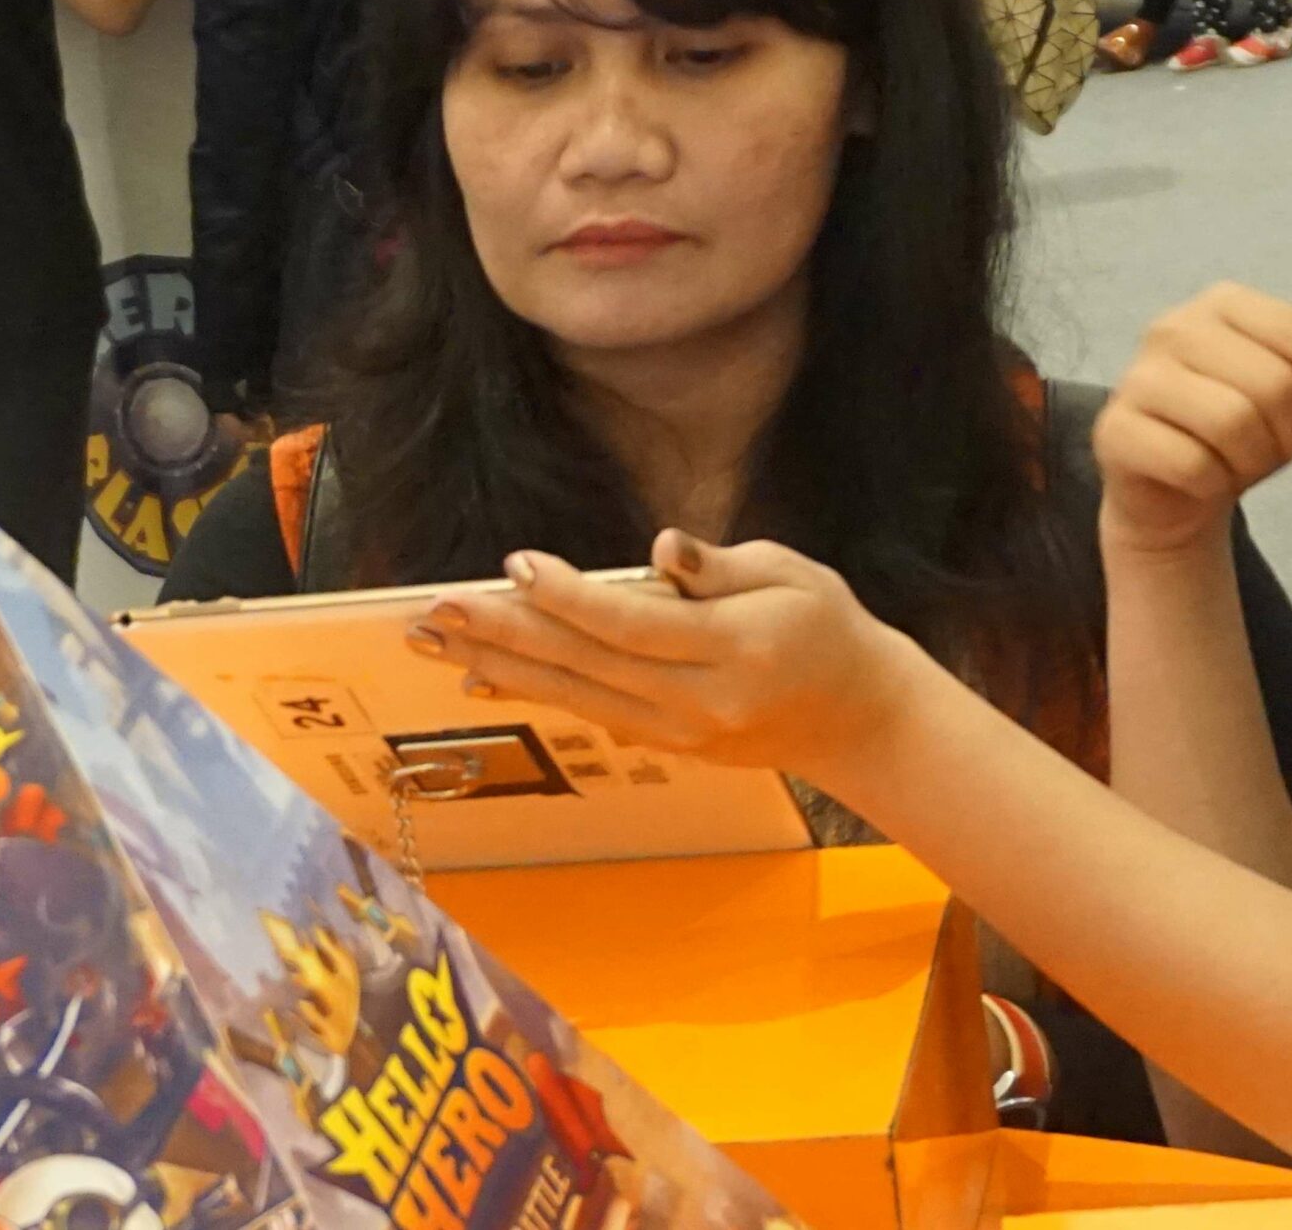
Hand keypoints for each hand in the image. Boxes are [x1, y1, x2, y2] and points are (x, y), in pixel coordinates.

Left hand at [422, 533, 946, 779]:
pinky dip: (529, 691)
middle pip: (585, 664)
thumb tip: (664, 549)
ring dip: (496, 664)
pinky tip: (478, 673)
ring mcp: (677, 731)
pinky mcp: (663, 742)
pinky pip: (584, 712)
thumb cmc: (827, 628)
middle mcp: (698, 701)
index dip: (570, 597)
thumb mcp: (794, 574)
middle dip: (504, 634)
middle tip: (436, 610)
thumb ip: (723, 566)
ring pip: (572, 694)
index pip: (634, 625)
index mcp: (735, 650)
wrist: (859, 720)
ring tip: (432, 639)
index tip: (516, 564)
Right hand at [1095, 284, 1291, 559]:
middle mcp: (1170, 329)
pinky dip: (1213, 483)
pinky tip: (1203, 478)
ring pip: (1232, 423)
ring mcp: (1135, 379)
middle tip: (1279, 448)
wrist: (1171, 487)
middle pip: (1271, 383)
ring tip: (1240, 462)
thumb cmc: (1240, 428)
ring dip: (1253, 459)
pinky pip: (1192, 464)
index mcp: (1219, 306)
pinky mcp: (1113, 430)